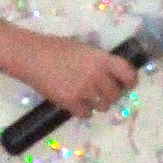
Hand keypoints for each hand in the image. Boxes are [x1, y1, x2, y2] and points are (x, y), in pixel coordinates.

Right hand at [21, 36, 138, 117]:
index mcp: (101, 59)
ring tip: (88, 96)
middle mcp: (96, 75)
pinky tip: (76, 102)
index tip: (128, 84)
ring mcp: (84, 90)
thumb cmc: (55, 48)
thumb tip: (112, 74)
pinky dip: (83, 110)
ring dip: (98, 103)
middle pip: (116, 94)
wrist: (31, 56)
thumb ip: (99, 61)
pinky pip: (86, 114)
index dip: (131, 81)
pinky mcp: (70, 102)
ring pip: (103, 106)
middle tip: (103, 91)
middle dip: (112, 94)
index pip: (127, 73)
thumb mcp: (83, 48)